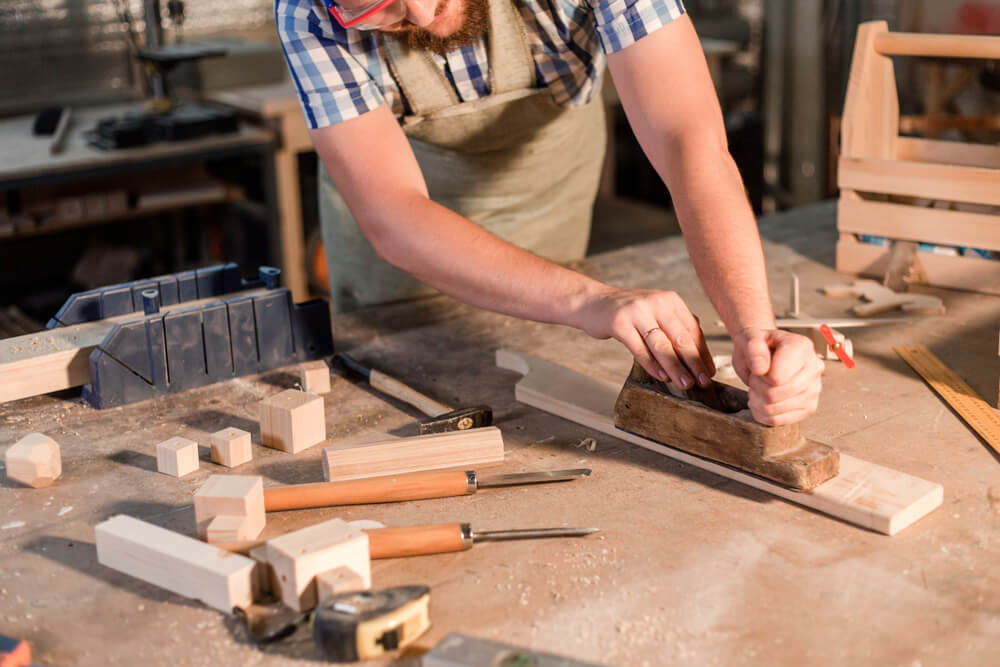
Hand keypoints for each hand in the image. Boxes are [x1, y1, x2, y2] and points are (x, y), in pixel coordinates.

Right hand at [576, 287, 714, 389]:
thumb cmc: (629, 314)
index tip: (709, 373)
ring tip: (685, 384)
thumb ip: (675, 329)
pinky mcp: (619, 323)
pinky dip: (652, 364)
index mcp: (670, 300)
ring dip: (675, 367)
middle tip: (703, 382)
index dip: (703, 353)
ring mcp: (637, 311)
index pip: (693, 329)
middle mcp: (656, 302)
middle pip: (680, 337)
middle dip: (694, 362)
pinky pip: (639, 348)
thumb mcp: (655, 314)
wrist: (594, 303)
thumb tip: (699, 359)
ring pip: (661, 344)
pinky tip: (661, 376)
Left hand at [732, 328, 822, 425]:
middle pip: (774, 394)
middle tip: (756, 378)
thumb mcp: (749, 338)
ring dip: (757, 400)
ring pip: (774, 409)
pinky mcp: (809, 407)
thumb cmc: (758, 346)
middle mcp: (814, 367)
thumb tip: (760, 368)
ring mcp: (814, 389)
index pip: (776, 378)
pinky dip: (762, 414)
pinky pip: (778, 421)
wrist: (765, 354)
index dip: (759, 375)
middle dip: (756, 387)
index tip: (759, 366)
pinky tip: (761, 400)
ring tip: (758, 387)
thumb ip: (753, 347)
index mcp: (802, 347)